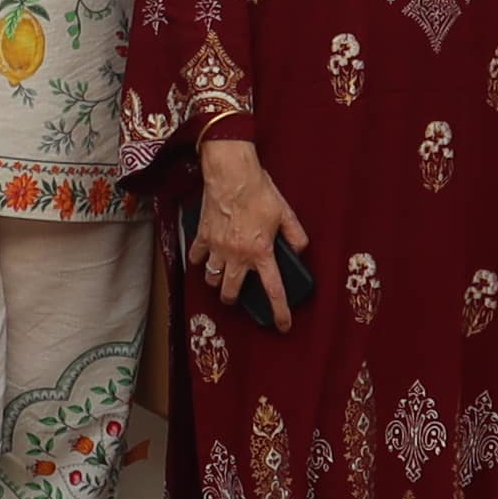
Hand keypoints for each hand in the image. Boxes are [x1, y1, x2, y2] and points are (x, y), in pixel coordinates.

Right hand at [193, 138, 305, 327]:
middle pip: (230, 292)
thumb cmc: (258, 190)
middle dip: (233, 299)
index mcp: (261, 252)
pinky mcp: (203, 236)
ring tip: (221, 277)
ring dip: (216, 282)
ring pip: (211, 279)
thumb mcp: (285, 212)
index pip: (274, 289)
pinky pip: (197, 257)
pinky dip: (199, 261)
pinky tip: (204, 258)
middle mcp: (237, 255)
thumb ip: (296, 235)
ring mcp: (217, 247)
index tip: (283, 325)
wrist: (231, 173)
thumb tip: (301, 250)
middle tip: (236, 296)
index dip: (280, 311)